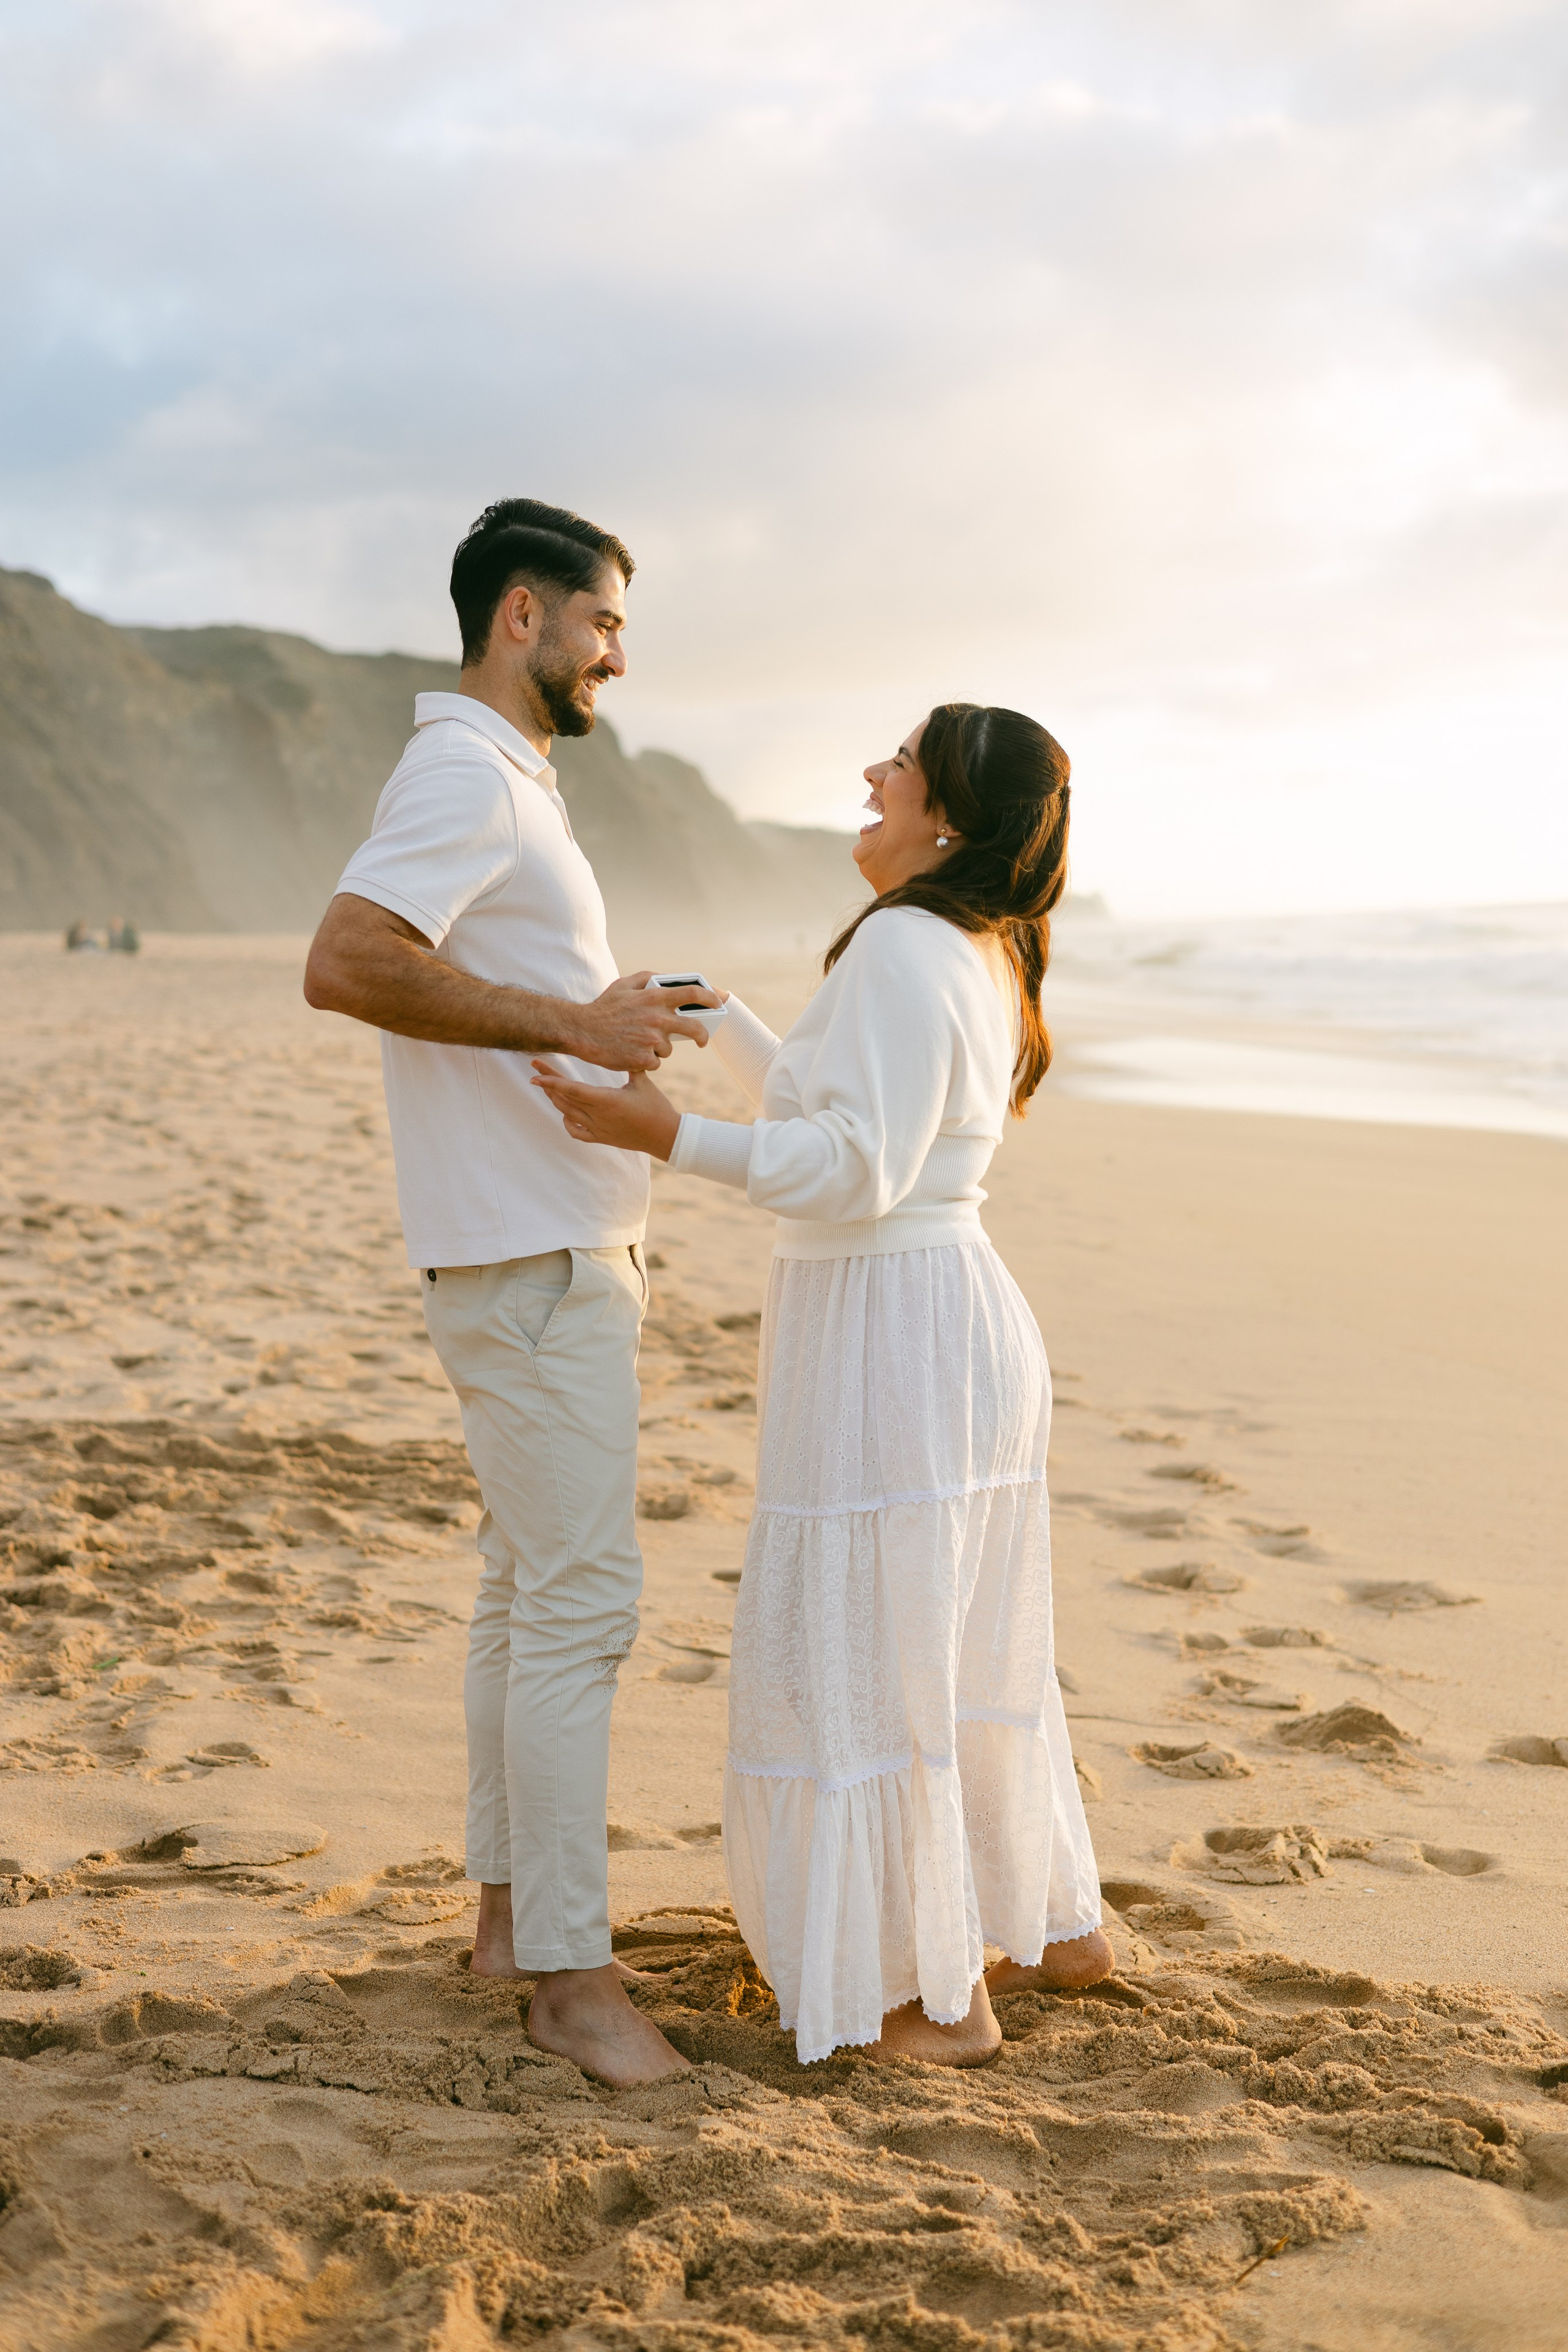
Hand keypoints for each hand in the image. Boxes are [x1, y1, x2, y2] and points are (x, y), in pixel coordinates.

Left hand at [531, 1064, 680, 1160]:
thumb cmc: (657, 1107)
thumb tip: (625, 1043)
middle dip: (548, 1082)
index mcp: (607, 1100)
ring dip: (555, 1098)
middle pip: (565, 1098)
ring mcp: (598, 1129)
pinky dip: (567, 1122)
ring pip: (567, 1113)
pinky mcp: (601, 1139)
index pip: (572, 1089)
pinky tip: (565, 1113)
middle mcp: (598, 1116)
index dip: (552, 1080)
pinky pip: (577, 1132)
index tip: (535, 1073)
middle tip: (536, 1067)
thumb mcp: (643, 1082)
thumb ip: (630, 1063)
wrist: (665, 1136)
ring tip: (545, 1085)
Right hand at [565, 973, 720, 1071]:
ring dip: (658, 1048)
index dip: (709, 997)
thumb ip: (646, 978)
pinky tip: (630, 1053)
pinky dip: (646, 1061)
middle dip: (702, 1036)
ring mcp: (652, 1040)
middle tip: (702, 1040)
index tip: (716, 1003)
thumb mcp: (623, 985)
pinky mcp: (645, 1059)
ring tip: (636, 1042)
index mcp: (654, 997)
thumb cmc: (602, 1008)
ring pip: (668, 1049)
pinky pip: (655, 1063)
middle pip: (694, 1029)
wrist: (581, 1032)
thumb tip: (663, 978)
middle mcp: (657, 1018)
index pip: (692, 993)